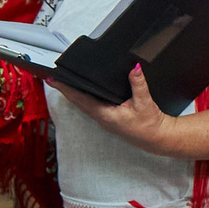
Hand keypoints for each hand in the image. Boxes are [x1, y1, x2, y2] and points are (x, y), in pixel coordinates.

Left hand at [56, 63, 176, 154]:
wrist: (157, 138)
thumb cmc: (150, 125)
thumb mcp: (145, 102)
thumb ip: (138, 84)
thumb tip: (134, 68)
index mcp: (105, 114)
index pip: (80, 98)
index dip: (66, 88)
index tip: (53, 80)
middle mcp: (101, 118)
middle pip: (77, 101)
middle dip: (64, 89)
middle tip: (51, 77)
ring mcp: (103, 119)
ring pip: (82, 104)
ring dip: (71, 93)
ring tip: (61, 82)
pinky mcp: (107, 118)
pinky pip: (89, 106)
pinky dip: (81, 97)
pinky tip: (80, 92)